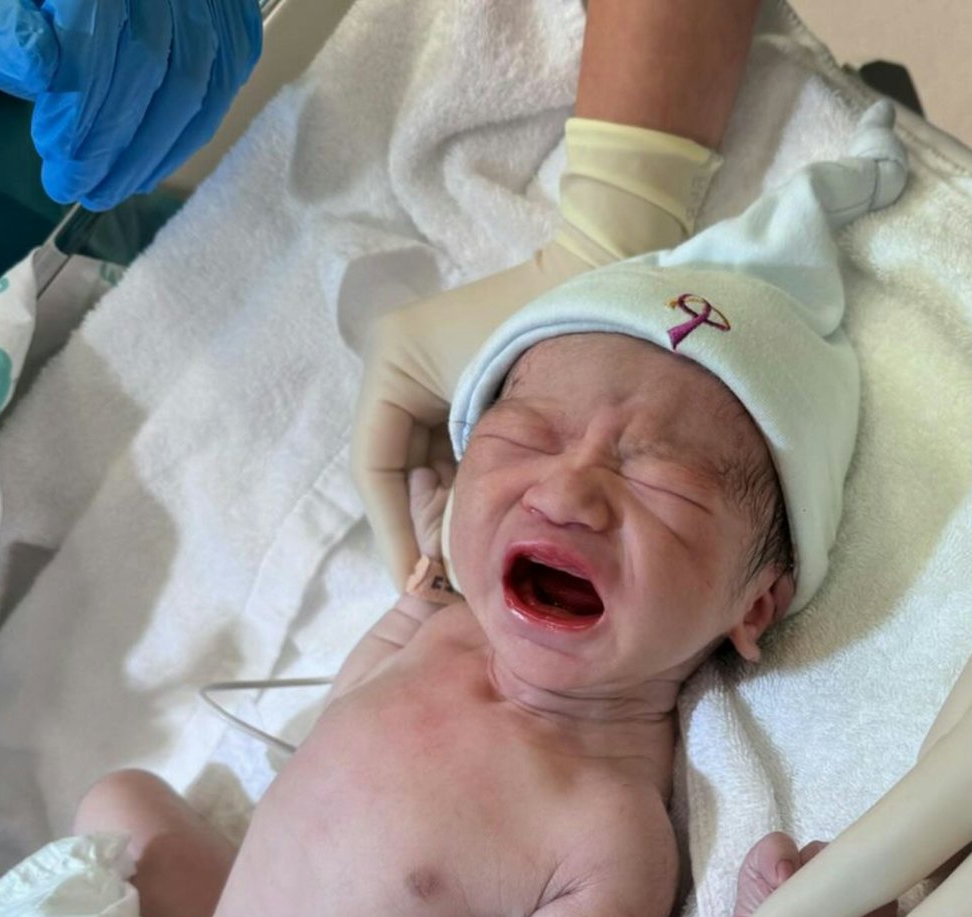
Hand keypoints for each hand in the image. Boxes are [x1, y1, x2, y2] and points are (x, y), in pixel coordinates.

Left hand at [0, 0, 261, 209]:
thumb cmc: (52, 2)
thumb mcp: (4, 1)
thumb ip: (4, 28)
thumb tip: (35, 70)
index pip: (97, 40)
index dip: (81, 111)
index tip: (58, 159)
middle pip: (150, 68)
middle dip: (115, 143)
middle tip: (84, 190)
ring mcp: (208, 1)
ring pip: (195, 87)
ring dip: (154, 154)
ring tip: (115, 189)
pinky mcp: (236, 23)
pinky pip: (222, 87)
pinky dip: (189, 136)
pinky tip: (153, 166)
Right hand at [350, 118, 719, 584]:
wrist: (598, 277)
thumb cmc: (547, 335)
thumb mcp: (499, 419)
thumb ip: (467, 484)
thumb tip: (451, 556)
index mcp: (392, 363)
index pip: (373, 467)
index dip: (391, 531)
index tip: (415, 580)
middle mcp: (396, 371)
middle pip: (394, 474)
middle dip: (418, 531)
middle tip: (444, 584)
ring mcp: (425, 381)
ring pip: (420, 472)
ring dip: (441, 519)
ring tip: (465, 568)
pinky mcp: (457, 392)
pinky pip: (446, 458)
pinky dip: (462, 495)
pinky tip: (482, 532)